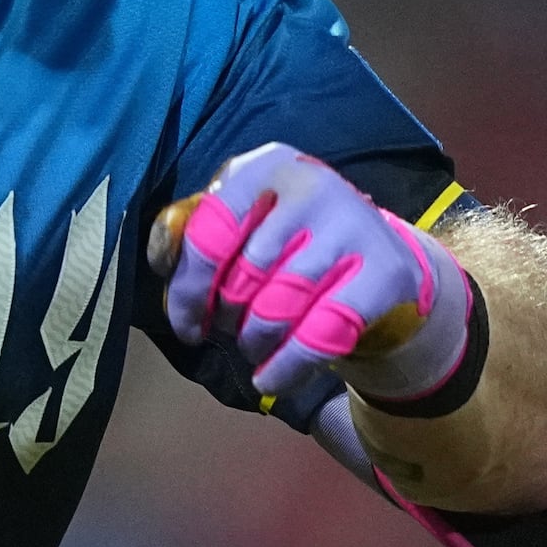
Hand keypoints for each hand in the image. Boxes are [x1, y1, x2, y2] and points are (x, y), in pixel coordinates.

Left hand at [149, 143, 472, 408]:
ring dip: (255, 344)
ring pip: (275, 310)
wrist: (384, 259)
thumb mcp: (247, 225)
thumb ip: (196, 237)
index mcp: (266, 167)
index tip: (187, 326)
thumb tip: (163, 261)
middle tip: (233, 332)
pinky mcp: (383, 273)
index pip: (210, 231)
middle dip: (227, 319)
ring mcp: (352, 227)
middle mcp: (311, 186)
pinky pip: (318, 336)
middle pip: (243, 277)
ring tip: (255, 348)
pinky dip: (286, 367)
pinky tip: (270, 379)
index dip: (189, 289)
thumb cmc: (294, 245)